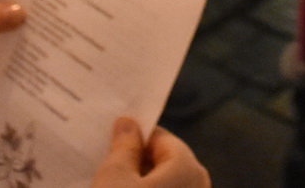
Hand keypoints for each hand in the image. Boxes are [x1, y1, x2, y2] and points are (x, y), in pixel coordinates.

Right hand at [93, 118, 209, 187]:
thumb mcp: (115, 177)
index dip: (132, 136)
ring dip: (139, 182)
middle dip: (136, 161)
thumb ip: (123, 147)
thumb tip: (128, 123)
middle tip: (104, 162)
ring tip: (109, 183)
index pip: (159, 137)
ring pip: (162, 184)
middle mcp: (200, 185)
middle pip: (163, 162)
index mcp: (188, 167)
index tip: (109, 138)